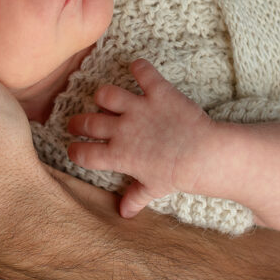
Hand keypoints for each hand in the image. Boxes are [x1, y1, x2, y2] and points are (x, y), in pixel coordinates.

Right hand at [67, 59, 215, 218]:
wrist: (204, 156)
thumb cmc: (179, 174)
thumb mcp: (155, 188)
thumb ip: (135, 197)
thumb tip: (123, 213)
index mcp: (119, 155)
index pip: (84, 154)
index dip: (75, 152)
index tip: (75, 150)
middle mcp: (122, 130)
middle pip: (87, 123)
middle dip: (77, 123)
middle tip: (78, 123)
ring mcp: (139, 108)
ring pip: (106, 94)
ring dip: (104, 96)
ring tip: (106, 99)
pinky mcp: (157, 92)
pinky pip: (143, 72)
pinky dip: (140, 67)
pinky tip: (138, 68)